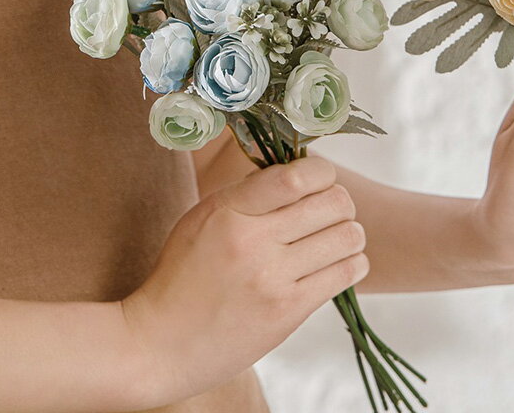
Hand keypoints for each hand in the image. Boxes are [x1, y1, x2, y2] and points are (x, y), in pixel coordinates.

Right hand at [122, 157, 367, 405]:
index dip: (322, 172)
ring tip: (338, 237)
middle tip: (331, 210)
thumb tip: (301, 170)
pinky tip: (339, 262)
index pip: (297, 176)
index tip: (321, 179)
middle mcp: (254, 241)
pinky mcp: (288, 312)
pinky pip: (345, 273)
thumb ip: (250, 191)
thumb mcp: (204, 216)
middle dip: (340, 201)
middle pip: (334, 202)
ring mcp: (273, 279)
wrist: (160, 344)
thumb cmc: (183, 273)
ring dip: (350, 232)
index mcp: (230, 210)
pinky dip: (353, 262)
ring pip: (348, 236)